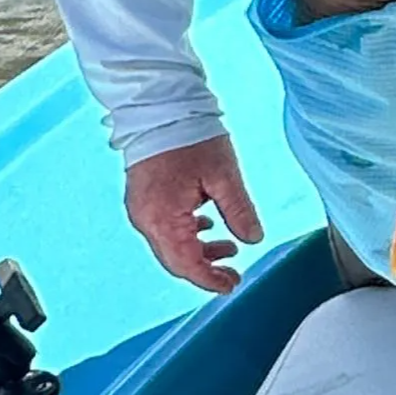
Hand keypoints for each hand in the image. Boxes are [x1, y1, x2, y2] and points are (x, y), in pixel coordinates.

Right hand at [124, 133, 262, 294]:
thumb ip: (239, 211)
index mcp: (163, 216)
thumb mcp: (225, 175)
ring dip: (199, 252)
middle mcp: (146, 218)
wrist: (158, 109)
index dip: (209, 279)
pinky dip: (188, 235)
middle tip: (234, 274)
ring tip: (229, 247)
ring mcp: (141, 210)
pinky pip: (164, 229)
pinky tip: (208, 225)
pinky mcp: (144, 200)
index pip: (186, 263)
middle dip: (205, 270)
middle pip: (175, 260)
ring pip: (170, 246)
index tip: (232, 285)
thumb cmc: (190, 136)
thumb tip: (254, 238)